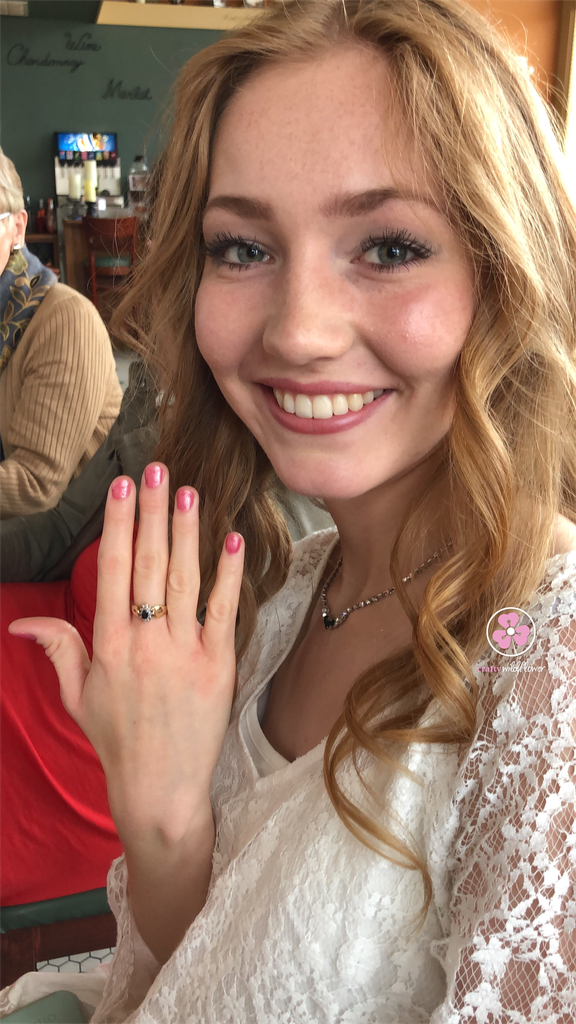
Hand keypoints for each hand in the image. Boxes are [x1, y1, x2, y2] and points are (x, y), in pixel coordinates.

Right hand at [9, 463, 244, 845]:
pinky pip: (222, 612)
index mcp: (109, 645)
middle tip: (158, 469)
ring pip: (184, 580)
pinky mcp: (218, 666)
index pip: (113, 570)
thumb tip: (23, 621)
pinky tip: (232, 541)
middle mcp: (145, 642)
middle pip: (149, 564)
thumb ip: (58, 649)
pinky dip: (227, 576)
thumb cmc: (116, 741)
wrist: (160, 790)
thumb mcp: (76, 696)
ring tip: (189, 491)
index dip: (119, 524)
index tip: (123, 487)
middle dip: (153, 513)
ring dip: (187, 533)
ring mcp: (184, 653)